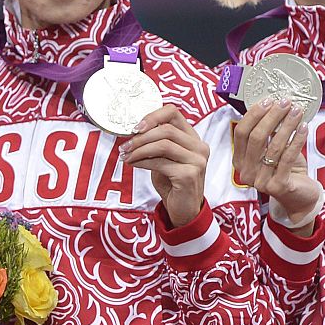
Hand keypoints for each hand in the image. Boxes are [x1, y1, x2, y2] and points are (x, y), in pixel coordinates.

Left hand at [122, 104, 208, 227]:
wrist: (184, 211)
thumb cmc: (173, 184)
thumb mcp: (164, 159)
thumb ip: (156, 143)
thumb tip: (134, 132)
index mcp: (193, 138)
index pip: (173, 113)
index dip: (152, 116)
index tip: (135, 127)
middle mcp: (199, 147)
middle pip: (166, 129)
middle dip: (141, 137)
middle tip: (125, 146)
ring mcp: (197, 160)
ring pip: (163, 144)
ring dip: (139, 149)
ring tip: (126, 155)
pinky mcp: (189, 174)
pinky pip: (160, 162)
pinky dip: (142, 161)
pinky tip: (133, 164)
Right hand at [234, 100, 318, 229]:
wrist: (299, 197)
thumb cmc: (285, 170)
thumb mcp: (271, 150)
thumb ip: (268, 133)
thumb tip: (274, 105)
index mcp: (240, 161)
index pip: (241, 133)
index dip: (253, 115)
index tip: (268, 100)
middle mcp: (246, 172)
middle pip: (255, 137)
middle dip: (271, 116)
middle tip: (285, 102)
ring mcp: (260, 181)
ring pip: (272, 146)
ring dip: (287, 125)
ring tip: (297, 111)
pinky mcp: (278, 186)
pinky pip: (287, 158)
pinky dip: (296, 140)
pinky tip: (304, 128)